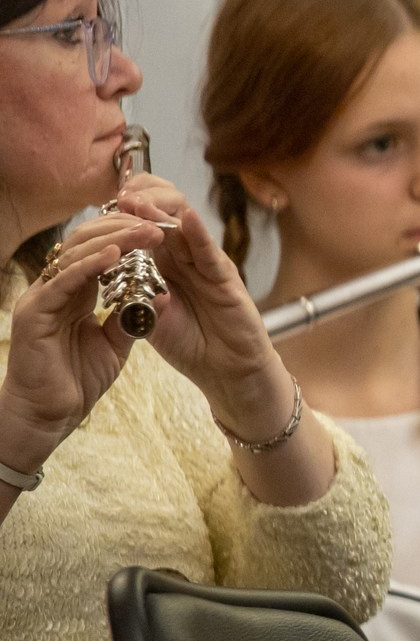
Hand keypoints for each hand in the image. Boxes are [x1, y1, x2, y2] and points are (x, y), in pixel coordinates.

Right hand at [0, 217, 160, 474]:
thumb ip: (135, 317)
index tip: (163, 231)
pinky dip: (89, 266)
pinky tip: (115, 255)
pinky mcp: (34, 314)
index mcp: (75, 292)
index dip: (130, 237)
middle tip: (158, 225)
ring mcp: (42, 298)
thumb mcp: (116, 343)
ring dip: (113, 240)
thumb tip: (166, 294)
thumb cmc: (78, 380)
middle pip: (86, 243)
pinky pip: (63, 281)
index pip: (100, 250)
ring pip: (75, 255)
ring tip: (145, 232)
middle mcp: (56, 288)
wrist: (49, 415)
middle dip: (124, 230)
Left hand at [101, 174, 295, 440]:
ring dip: (161, 211)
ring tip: (137, 199)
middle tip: (118, 195)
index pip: (146, 227)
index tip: (104, 204)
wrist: (227, 371)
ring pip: (185, 228)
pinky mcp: (226, 279)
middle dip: (142, 202)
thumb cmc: (191, 343)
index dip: (127, 213)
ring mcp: (208, 265)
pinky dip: (199, 234)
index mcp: (165, 265)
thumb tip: (114, 275)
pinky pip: (210, 253)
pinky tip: (187, 218)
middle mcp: (186, 259)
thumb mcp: (149, 317)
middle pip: (166, 217)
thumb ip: (134, 294)